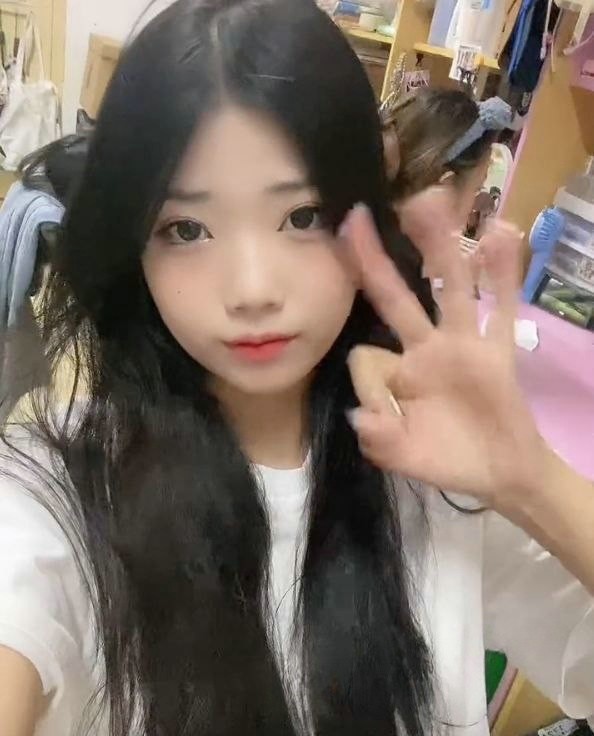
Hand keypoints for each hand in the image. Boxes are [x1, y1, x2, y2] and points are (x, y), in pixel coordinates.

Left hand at [344, 189, 547, 511]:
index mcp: (397, 372)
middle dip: (376, 259)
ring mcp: (463, 343)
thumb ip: (381, 440)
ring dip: (439, 247)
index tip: (378, 415)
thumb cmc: (446, 459)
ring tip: (429, 201)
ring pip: (449, 287)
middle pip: (397, 296)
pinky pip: (502, 306)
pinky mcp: (498, 350)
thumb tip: (359, 418)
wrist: (500, 474)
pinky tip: (502, 233)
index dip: (365, 378)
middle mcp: (426, 346)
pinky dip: (503, 273)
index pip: (366, 355)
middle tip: (358, 215)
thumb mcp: (404, 457)